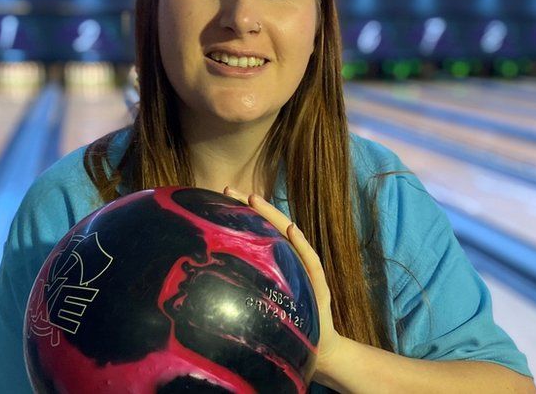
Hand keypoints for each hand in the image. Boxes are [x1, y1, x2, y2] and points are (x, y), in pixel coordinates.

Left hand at [223, 186, 344, 378]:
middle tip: (230, 189)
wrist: (321, 347)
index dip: (244, 213)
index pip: (262, 231)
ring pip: (289, 237)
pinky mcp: (318, 284)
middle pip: (273, 226)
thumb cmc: (290, 325)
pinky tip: (291, 229)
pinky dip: (301, 244)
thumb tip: (214, 279)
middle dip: (253, 206)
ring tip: (255, 199)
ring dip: (273, 217)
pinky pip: (310, 261)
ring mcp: (307, 270)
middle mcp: (294, 259)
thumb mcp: (267, 304)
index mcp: (281, 262)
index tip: (222, 196)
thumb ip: (251, 287)